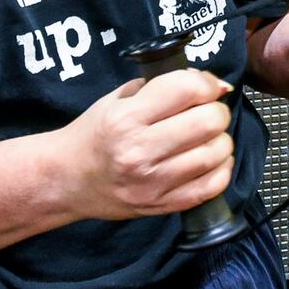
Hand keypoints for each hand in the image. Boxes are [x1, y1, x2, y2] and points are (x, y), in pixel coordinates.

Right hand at [59, 69, 234, 220]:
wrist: (67, 179)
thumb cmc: (96, 134)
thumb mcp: (118, 99)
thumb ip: (161, 86)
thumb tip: (211, 84)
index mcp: (127, 118)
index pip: (188, 89)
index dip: (208, 83)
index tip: (208, 87)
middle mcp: (140, 151)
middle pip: (209, 122)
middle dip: (217, 111)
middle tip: (208, 113)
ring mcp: (152, 182)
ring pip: (216, 153)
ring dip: (220, 140)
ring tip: (206, 137)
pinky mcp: (162, 205)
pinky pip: (212, 186)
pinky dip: (221, 169)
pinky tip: (210, 160)